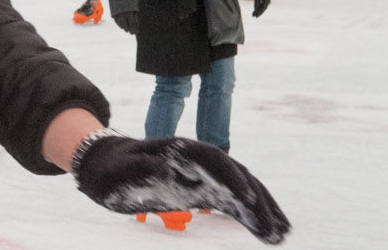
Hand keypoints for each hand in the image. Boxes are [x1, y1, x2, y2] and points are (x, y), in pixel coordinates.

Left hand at [74, 134, 289, 243]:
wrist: (105, 165)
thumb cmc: (110, 167)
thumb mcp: (118, 168)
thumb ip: (138, 166)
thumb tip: (161, 166)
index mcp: (180, 150)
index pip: (214, 160)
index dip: (233, 178)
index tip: (247, 201)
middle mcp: (198, 162)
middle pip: (237, 176)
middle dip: (260, 201)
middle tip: (278, 228)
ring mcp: (203, 178)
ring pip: (241, 192)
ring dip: (263, 212)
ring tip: (282, 236)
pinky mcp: (203, 193)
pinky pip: (232, 206)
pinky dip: (251, 219)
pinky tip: (267, 235)